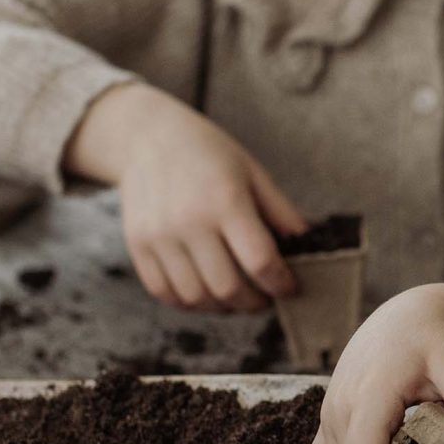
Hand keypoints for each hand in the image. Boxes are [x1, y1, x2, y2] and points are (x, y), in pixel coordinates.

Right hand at [65, 83, 305, 311]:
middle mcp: (188, 221)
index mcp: (225, 200)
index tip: (289, 288)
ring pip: (195, 298)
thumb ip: (281, 213)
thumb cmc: (209, 154)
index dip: (281, 283)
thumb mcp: (253, 173)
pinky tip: (205, 291)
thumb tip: (307, 247)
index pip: (260, 261)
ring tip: (236, 296)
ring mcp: (158, 236)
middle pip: (227, 288)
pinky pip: (164, 292)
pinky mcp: (137, 245)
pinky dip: (189, 302)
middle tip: (264, 298)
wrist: (149, 137)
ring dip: (221, 307)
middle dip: (254, 303)